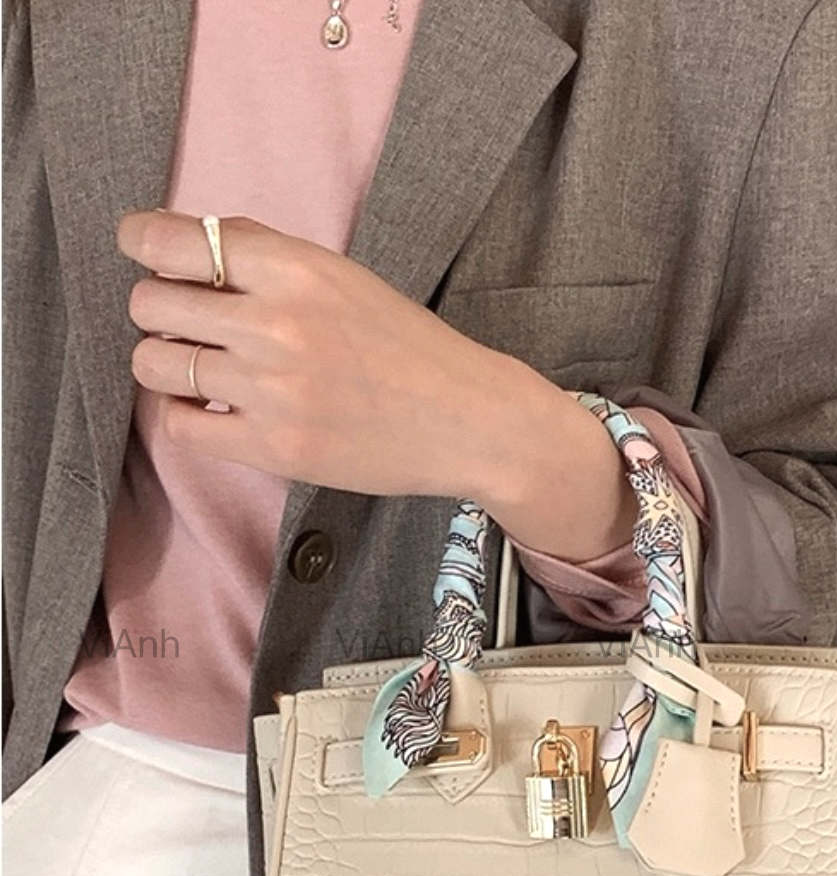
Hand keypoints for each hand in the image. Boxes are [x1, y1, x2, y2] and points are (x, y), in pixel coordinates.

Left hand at [118, 209, 549, 499]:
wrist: (469, 421)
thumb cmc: (410, 348)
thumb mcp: (346, 278)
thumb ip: (270, 254)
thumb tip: (190, 240)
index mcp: (296, 270)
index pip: (171, 241)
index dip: (142, 243)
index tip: (144, 252)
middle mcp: (276, 326)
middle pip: (151, 304)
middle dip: (159, 310)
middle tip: (190, 323)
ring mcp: (272, 392)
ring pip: (156, 365)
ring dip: (167, 362)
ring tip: (203, 368)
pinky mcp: (275, 449)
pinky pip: (181, 425)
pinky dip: (188, 414)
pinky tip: (219, 408)